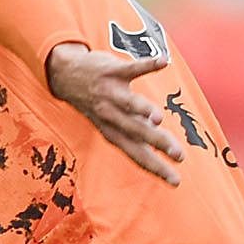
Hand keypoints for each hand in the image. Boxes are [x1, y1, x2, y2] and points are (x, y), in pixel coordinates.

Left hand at [45, 44, 184, 183]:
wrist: (64, 76)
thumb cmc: (98, 103)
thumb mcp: (111, 124)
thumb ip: (137, 133)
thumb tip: (163, 146)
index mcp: (113, 132)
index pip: (137, 154)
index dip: (156, 168)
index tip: (176, 181)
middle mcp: (111, 115)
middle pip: (137, 132)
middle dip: (158, 143)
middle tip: (178, 154)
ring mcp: (111, 93)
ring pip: (130, 104)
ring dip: (143, 110)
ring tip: (158, 118)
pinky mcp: (112, 72)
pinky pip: (131, 69)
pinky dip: (148, 65)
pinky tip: (163, 62)